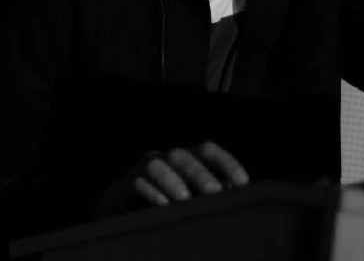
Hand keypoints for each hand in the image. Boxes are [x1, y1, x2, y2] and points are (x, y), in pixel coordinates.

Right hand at [93, 141, 248, 217]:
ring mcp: (142, 170)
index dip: (226, 162)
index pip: (208, 150)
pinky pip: (136, 183)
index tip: (242, 181)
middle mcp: (164, 158)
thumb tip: (233, 192)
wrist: (121, 212)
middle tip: (215, 191)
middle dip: (200, 173)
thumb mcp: (189, 198)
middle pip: (183, 156)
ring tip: (185, 199)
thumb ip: (209, 192)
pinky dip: (150, 193)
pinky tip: (162, 205)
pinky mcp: (123, 186)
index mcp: (184, 159)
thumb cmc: (163, 204)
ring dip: (172, 180)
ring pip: (157, 165)